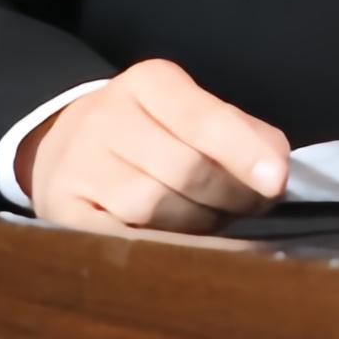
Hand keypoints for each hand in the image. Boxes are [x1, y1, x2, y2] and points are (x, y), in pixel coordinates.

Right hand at [22, 58, 289, 231]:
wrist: (67, 149)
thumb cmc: (152, 135)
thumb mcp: (192, 115)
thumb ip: (242, 135)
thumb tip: (276, 173)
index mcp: (148, 83)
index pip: (203, 118)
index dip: (243, 152)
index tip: (277, 181)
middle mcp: (106, 116)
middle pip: (185, 169)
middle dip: (230, 196)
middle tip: (250, 209)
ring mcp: (78, 164)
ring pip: (154, 206)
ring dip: (198, 225)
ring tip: (210, 221)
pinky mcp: (61, 210)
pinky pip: (121, 238)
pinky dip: (161, 250)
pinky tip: (184, 255)